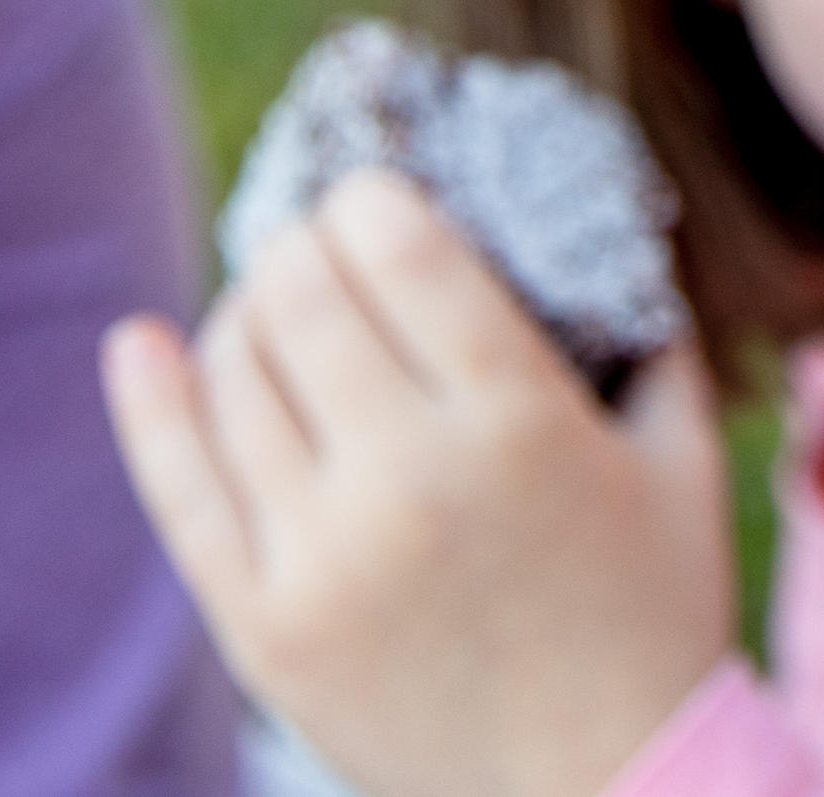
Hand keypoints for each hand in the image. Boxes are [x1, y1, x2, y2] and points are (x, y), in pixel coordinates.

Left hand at [102, 171, 738, 796]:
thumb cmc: (656, 616)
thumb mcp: (682, 457)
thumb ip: (647, 335)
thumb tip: (591, 233)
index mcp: (517, 419)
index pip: (398, 245)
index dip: (372, 195)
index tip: (376, 197)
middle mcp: (405, 477)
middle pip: (300, 293)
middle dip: (304, 242)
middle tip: (322, 245)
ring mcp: (319, 557)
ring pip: (233, 374)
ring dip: (247, 313)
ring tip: (278, 312)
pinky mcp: (261, 627)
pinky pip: (180, 487)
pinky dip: (153, 401)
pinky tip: (141, 344)